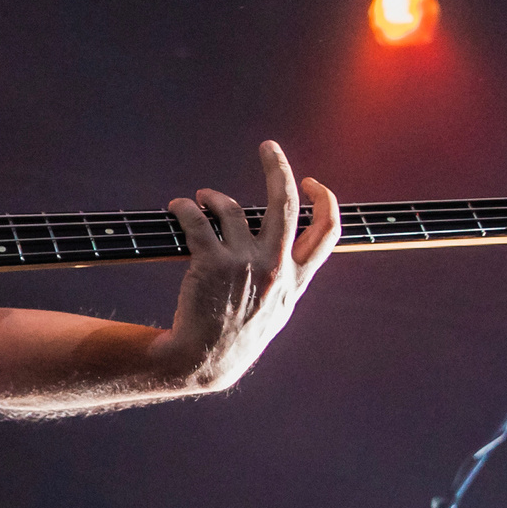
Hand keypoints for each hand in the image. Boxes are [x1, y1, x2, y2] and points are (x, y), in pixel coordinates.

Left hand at [147, 140, 338, 392]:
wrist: (201, 361)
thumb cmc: (236, 336)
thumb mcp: (277, 312)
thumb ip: (289, 279)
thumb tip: (295, 251)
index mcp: (295, 279)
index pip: (328, 231)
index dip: (324, 199)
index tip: (310, 182)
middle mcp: (274, 268)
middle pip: (286, 203)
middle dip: (278, 167)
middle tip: (268, 147)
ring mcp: (243, 264)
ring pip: (231, 209)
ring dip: (212, 197)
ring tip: (200, 199)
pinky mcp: (210, 263)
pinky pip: (197, 219)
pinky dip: (185, 208)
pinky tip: (178, 208)